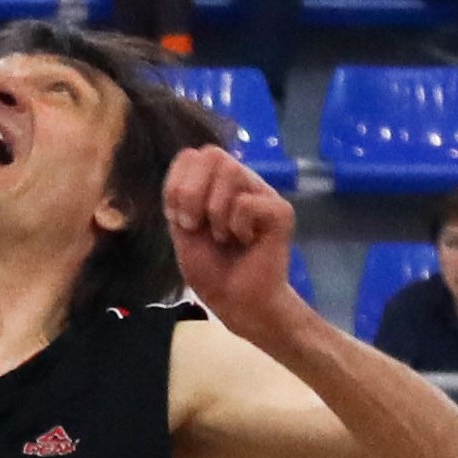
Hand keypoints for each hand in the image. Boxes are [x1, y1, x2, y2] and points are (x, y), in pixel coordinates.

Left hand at [157, 144, 298, 322]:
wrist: (237, 303)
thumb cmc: (212, 270)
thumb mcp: (182, 228)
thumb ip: (181, 193)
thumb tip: (187, 158)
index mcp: (215, 184)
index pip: (191, 155)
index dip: (176, 183)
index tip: (178, 219)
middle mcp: (241, 182)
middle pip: (211, 154)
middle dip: (191, 193)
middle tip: (194, 226)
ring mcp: (262, 193)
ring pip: (231, 172)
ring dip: (215, 211)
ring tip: (224, 237)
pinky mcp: (280, 211)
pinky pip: (247, 202)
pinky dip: (236, 226)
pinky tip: (247, 242)